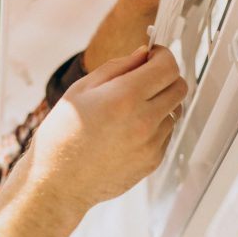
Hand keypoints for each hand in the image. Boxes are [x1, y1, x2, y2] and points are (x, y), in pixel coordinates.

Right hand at [28, 46, 186, 211]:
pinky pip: (165, 134)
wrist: (58, 181)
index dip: (162, 55)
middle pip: (179, 87)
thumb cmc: (62, 136)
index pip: (168, 66)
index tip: (153, 55)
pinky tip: (126, 131)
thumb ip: (117, 67)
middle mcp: (144, 120)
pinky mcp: (153, 161)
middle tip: (144, 79)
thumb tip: (142, 54)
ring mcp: (152, 144)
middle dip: (165, 77)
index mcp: (125, 96)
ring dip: (159, 103)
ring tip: (128, 110)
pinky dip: (153, 127)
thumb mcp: (81, 90)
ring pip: (174, 111)